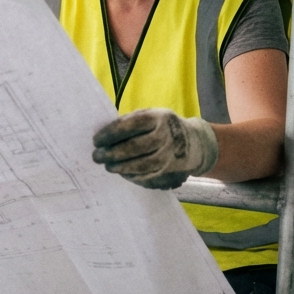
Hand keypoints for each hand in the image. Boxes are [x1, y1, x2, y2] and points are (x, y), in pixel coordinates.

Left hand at [92, 108, 218, 189]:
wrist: (196, 144)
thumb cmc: (163, 128)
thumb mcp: (151, 116)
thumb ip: (130, 122)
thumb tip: (103, 136)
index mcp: (159, 119)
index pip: (130, 125)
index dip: (110, 134)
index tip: (96, 140)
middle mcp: (167, 137)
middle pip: (134, 148)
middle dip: (111, 153)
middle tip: (97, 156)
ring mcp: (171, 157)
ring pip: (140, 166)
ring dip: (119, 167)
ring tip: (108, 166)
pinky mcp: (171, 173)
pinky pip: (147, 177)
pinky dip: (131, 176)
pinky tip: (122, 173)